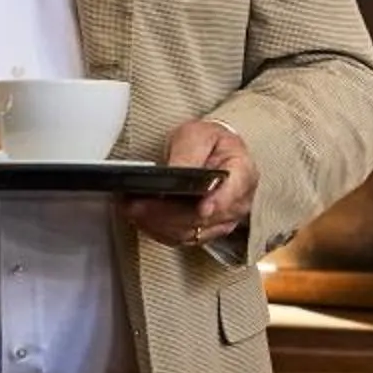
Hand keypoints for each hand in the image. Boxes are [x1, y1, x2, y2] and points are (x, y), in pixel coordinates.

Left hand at [125, 118, 256, 250]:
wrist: (211, 153)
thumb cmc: (208, 142)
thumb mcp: (198, 135)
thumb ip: (189, 153)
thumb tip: (176, 173)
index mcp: (242, 174)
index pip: (233, 193)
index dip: (218, 203)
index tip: (201, 208)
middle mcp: (236, 204)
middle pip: (202, 218)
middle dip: (166, 213)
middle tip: (137, 205)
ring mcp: (221, 222)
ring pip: (188, 232)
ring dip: (156, 223)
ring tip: (130, 209)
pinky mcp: (203, 233)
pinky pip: (179, 238)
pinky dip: (156, 229)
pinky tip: (139, 217)